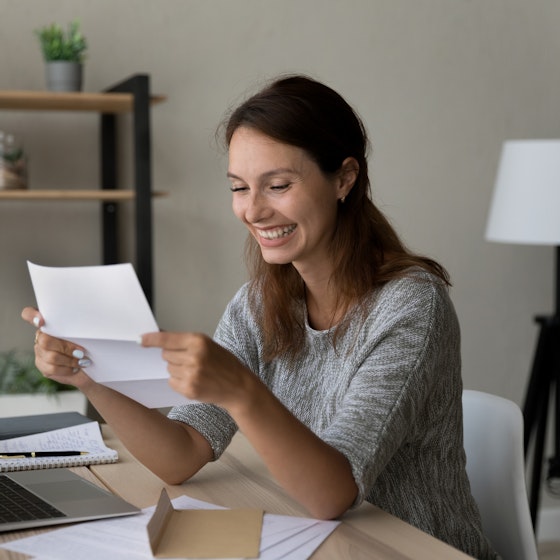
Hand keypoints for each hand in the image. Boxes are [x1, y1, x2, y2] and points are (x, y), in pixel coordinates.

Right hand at [20, 306, 91, 389]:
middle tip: (81, 352)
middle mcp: (41, 335)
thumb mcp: (86, 333)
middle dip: (66, 347)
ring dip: (70, 360)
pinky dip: (67, 369)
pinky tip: (75, 367)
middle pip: (45, 340)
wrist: (90, 365)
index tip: (41, 321)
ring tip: (82, 361)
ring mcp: (40, 351)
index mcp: (50, 322)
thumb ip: (79, 328)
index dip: (32, 316)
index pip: (29, 314)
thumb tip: (84, 328)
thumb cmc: (89, 344)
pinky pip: (52, 368)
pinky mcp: (42, 365)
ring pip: (51, 356)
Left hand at [140, 331, 254, 409]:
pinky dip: (179, 381)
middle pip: (165, 355)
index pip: (167, 339)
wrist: (239, 387)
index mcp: (199, 341)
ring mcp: (190, 374)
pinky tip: (195, 381)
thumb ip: (186, 342)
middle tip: (192, 360)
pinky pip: (172, 382)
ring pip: (168, 368)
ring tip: (196, 371)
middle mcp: (193, 356)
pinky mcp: (188, 389)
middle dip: (174, 356)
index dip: (151, 339)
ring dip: (177, 369)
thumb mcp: (208, 345)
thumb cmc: (224, 363)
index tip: (139, 340)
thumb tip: (160, 338)